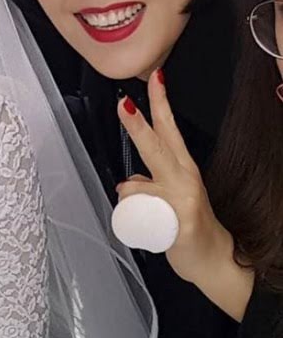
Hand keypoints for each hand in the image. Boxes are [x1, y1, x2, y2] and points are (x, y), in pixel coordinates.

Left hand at [116, 69, 230, 284]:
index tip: (155, 78)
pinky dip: (137, 220)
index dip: (160, 102)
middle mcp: (184, 177)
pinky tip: (154, 228)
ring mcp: (182, 199)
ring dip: (132, 199)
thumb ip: (150, 180)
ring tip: (149, 215)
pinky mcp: (180, 221)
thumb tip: (129, 180)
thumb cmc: (189, 224)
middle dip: (136, 124)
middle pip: (156, 145)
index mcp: (182, 167)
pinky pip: (141, 213)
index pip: (170, 128)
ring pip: (136, 186)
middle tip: (122, 104)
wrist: (214, 259)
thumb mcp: (172, 193)